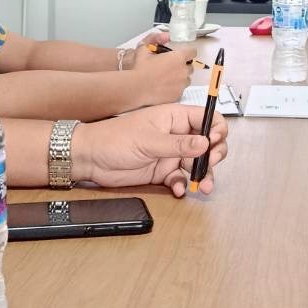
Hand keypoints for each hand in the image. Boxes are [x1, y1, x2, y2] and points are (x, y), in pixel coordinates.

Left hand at [72, 104, 227, 197]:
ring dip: (202, 175)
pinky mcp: (162, 171)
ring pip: (196, 164)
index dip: (216, 130)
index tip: (215, 143)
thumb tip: (206, 143)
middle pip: (207, 144)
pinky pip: (180, 179)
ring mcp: (170, 154)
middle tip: (211, 166)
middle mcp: (176, 135)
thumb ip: (178, 144)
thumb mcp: (149, 140)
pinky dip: (182, 185)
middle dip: (213, 156)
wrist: (90, 159)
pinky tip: (178, 190)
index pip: (206, 118)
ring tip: (203, 187)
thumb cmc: (114, 139)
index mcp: (174, 118)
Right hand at [131, 41, 197, 103]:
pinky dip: (175, 88)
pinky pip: (180, 90)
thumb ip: (155, 40)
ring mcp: (182, 84)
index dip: (188, 52)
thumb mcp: (144, 49)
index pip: (192, 52)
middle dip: (183, 66)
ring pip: (186, 79)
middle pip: (190, 67)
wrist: (136, 88)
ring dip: (180, 78)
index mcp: (178, 57)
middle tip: (171, 67)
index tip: (182, 54)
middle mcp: (183, 71)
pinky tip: (165, 87)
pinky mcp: (178, 95)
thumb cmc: (140, 68)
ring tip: (167, 78)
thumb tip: (165, 36)